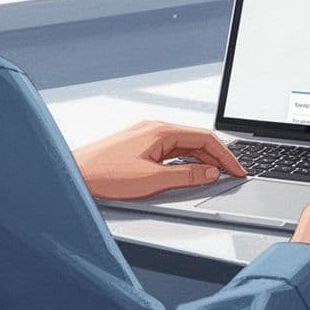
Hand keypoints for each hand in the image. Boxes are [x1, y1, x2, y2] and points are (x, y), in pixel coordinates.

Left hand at [72, 120, 246, 199]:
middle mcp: (154, 128)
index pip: (205, 138)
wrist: (72, 175)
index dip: (226, 156)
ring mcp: (145, 136)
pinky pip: (170, 151)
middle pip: (196, 140)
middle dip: (217, 157)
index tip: (238, 170)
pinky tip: (188, 173)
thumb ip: (186, 176)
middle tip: (231, 175)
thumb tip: (210, 173)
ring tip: (214, 176)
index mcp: (161, 131)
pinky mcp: (138, 146)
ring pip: (184, 146)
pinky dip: (185, 161)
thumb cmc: (103, 175)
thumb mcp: (152, 180)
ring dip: (201, 160)